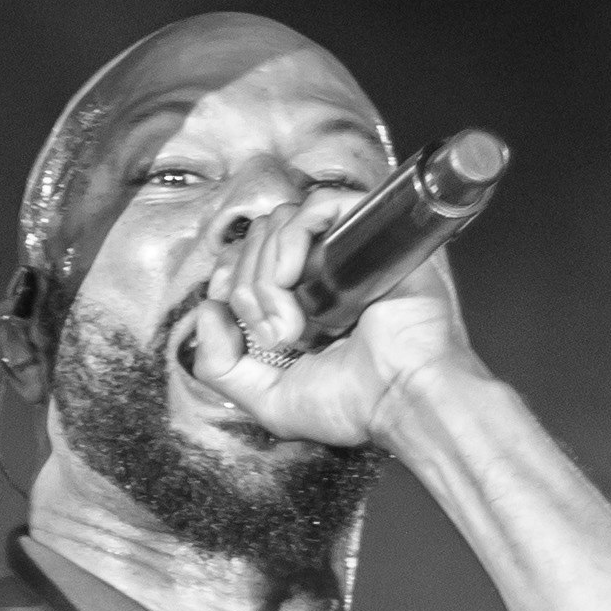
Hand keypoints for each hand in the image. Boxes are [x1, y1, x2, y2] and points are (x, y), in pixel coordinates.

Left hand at [174, 229, 473, 458]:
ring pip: (277, 223)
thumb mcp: (269, 401)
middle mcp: (317, 273)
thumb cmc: (354, 404)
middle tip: (278, 336)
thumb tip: (206, 313)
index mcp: (296, 303)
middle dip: (249, 292)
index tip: (231, 313)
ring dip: (268, 274)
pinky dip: (294, 237)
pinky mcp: (368, 233)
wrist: (404, 396)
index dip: (226, 279)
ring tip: (294, 322)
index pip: (242, 260)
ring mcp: (342, 251)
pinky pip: (317, 205)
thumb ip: (220, 367)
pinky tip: (298, 276)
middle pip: (254, 242)